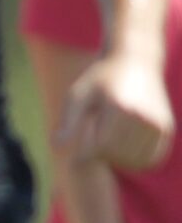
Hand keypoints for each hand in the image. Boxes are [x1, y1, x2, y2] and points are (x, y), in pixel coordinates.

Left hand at [58, 51, 173, 169]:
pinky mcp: (166, 128)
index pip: (102, 146)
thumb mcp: (79, 94)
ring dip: (118, 159)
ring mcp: (158, 122)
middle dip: (100, 155)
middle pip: (118, 155)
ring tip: (106, 142)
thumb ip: (68, 121)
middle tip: (92, 142)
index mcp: (119, 106)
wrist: (135, 61)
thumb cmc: (101, 78)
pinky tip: (122, 150)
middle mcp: (142, 115)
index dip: (86, 156)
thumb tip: (56, 148)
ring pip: (135, 160)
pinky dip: (136, 161)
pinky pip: (151, 158)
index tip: (75, 160)